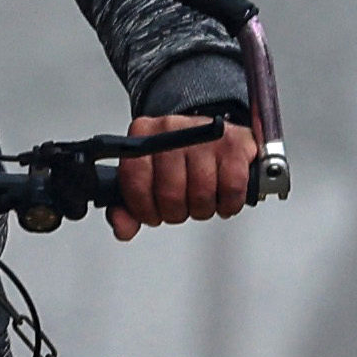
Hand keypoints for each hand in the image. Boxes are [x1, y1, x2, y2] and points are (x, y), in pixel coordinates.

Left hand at [106, 107, 253, 241]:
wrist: (213, 134)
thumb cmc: (179, 159)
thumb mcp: (148, 178)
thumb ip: (128, 207)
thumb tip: (122, 227)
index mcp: (144, 134)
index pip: (134, 178)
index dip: (143, 206)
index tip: (151, 212)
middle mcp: (172, 129)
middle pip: (169, 193)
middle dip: (175, 212)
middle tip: (180, 206)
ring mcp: (204, 136)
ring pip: (201, 195)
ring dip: (202, 209)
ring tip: (201, 199)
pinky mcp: (234, 145)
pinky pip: (231, 191)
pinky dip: (227, 204)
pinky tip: (221, 196)